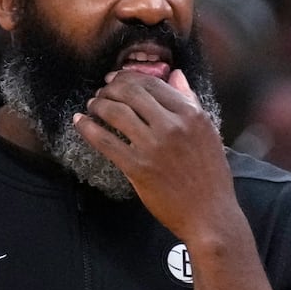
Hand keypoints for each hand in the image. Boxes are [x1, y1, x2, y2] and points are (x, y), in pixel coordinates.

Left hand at [73, 69, 236, 241]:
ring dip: (98, 104)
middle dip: (110, 88)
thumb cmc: (210, 175)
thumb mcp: (208, 131)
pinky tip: (80, 122)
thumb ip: (191, 100)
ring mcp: (153, 146)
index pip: (152, 84)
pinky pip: (105, 140)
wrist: (210, 214)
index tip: (115, 80)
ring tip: (92, 106)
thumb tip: (176, 74)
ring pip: (116, 112)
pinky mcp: (137, 167)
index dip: (127, 78)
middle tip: (101, 93)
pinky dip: (88, 128)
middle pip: (130, 93)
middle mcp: (172, 125)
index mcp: (190, 114)